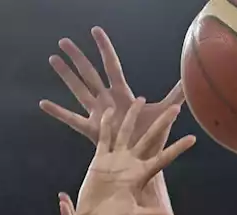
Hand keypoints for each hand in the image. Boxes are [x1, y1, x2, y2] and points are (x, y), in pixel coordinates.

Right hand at [41, 26, 185, 156]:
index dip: (104, 48)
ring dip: (66, 76)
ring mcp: (98, 115)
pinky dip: (58, 112)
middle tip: (64, 41)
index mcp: (123, 94)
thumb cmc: (155, 137)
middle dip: (78, 58)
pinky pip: (72, 120)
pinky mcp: (92, 131)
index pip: (112, 65)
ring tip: (53, 60)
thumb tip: (192, 78)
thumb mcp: (167, 112)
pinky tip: (43, 104)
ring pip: (78, 90)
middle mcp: (108, 101)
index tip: (95, 30)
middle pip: (90, 73)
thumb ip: (178, 94)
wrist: (147, 162)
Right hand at [74, 98, 194, 214]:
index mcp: (142, 174)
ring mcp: (116, 159)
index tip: (193, 138)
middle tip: (175, 108)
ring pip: (126, 132)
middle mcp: (132, 163)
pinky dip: (106, 124)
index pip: (164, 158)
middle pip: (150, 138)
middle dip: (162, 123)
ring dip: (132, 116)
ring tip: (140, 99)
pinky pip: (104, 137)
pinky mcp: (100, 159)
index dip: (178, 148)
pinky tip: (108, 110)